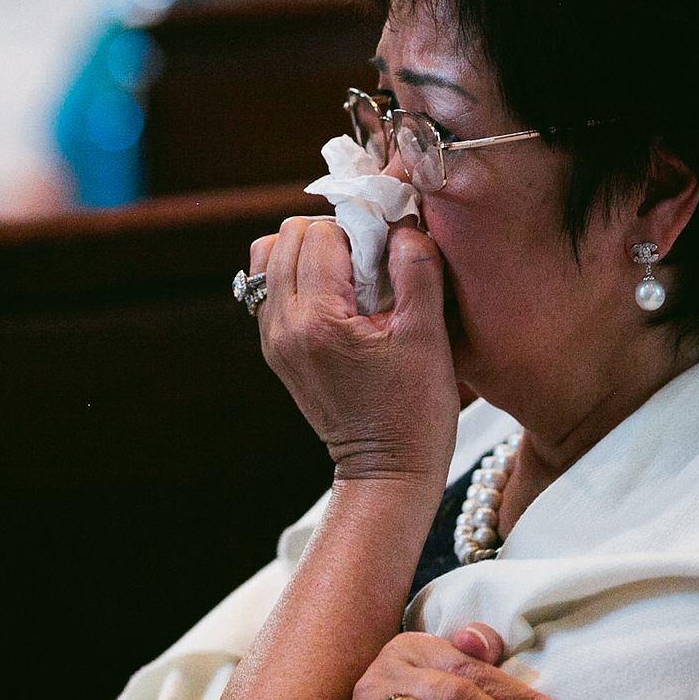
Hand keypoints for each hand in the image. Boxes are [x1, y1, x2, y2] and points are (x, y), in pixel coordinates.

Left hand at [250, 217, 459, 481]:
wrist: (386, 472)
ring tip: (351, 277)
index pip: (321, 233)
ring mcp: (273, 341)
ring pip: (270, 259)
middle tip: (371, 262)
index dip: (360, 231)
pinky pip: (271, 289)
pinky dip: (300, 278)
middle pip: (286, 237)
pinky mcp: (276, 352)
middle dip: (331, 236)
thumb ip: (417, 270)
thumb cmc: (414, 410)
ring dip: (310, 254)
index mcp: (317, 320)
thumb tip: (402, 227)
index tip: (390, 254)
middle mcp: (283, 327)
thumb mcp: (428, 336)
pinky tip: (338, 297)